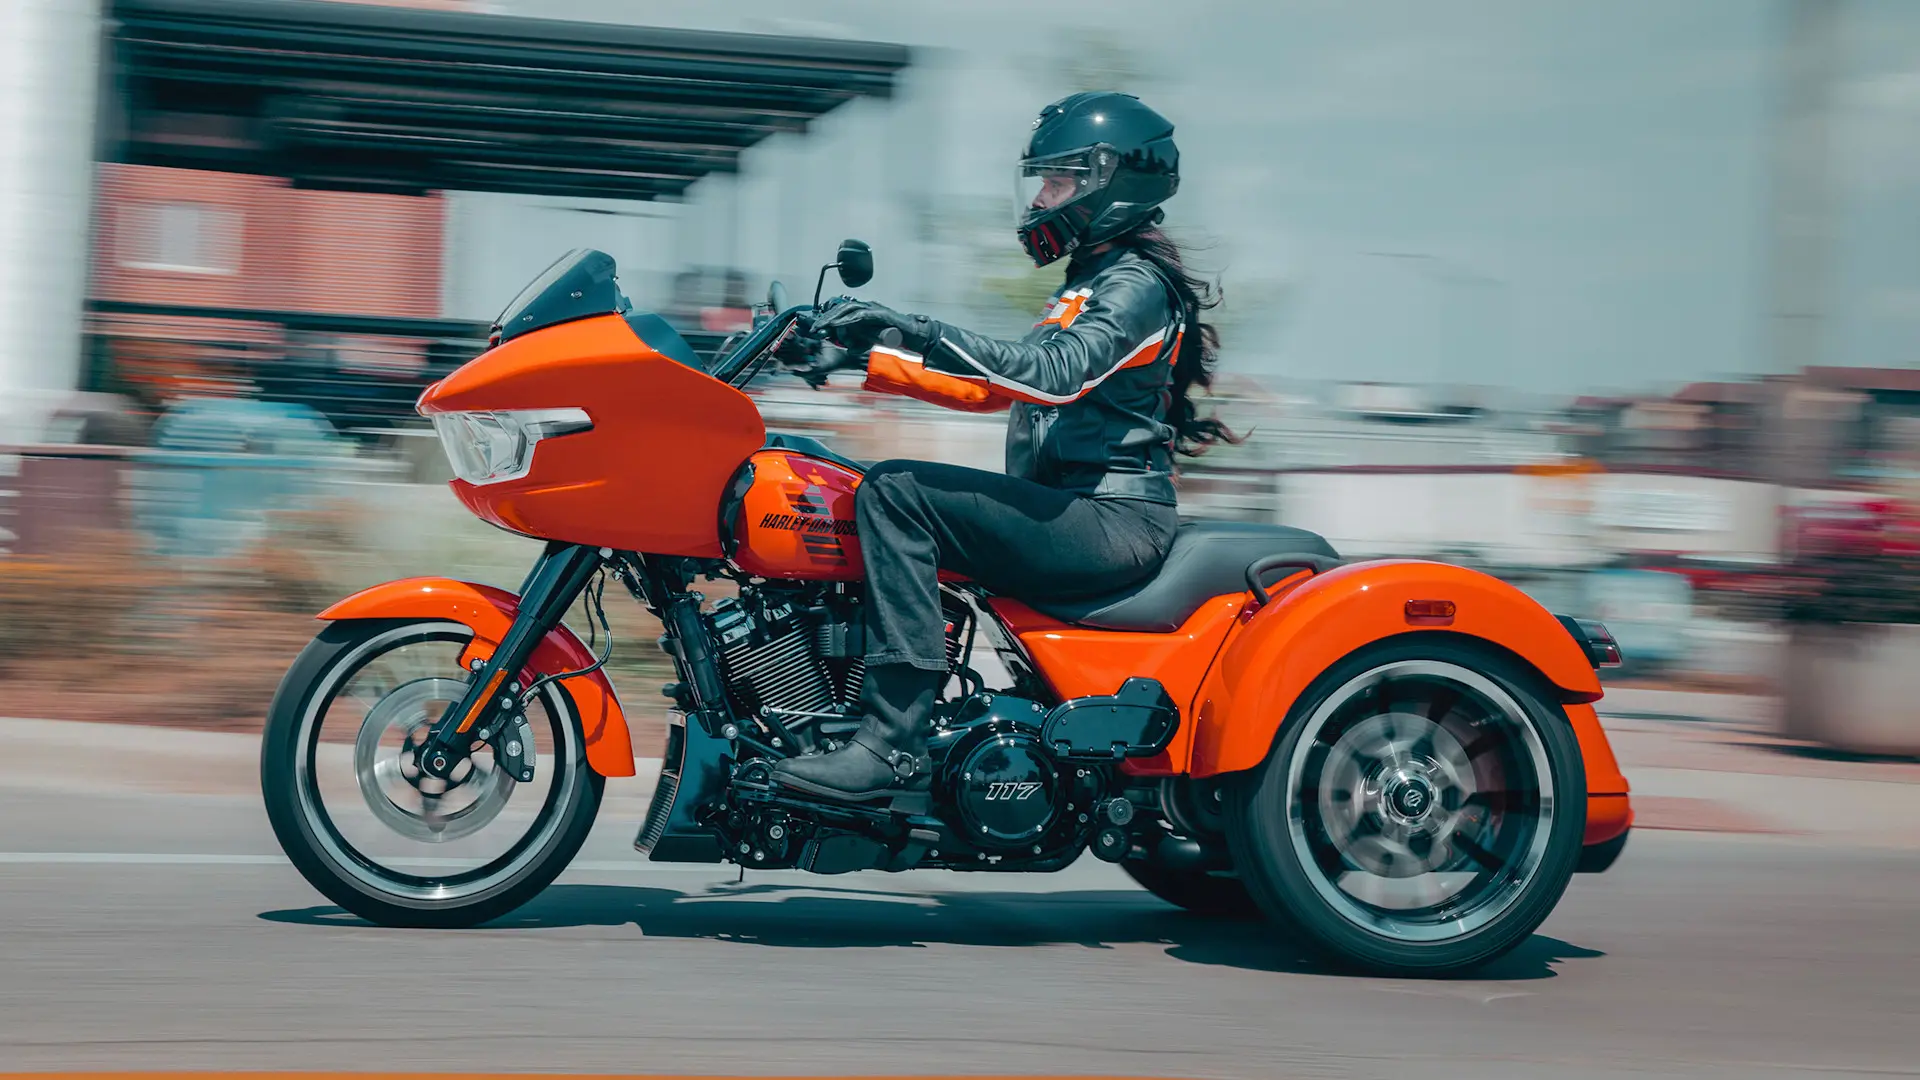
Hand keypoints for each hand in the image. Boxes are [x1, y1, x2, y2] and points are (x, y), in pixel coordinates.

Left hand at [808, 299, 937, 354]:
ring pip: (849, 308)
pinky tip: (839, 325)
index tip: (816, 327)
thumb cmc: (894, 337)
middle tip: (815, 327)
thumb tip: (847, 346)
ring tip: (823, 325)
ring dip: (834, 317)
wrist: (914, 336)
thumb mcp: (871, 339)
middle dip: (827, 317)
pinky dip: (848, 320)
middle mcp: (867, 307)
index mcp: (864, 311)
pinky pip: (860, 315)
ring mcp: (874, 309)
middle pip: (842, 307)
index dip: (828, 317)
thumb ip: (860, 340)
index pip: (842, 311)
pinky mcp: (880, 314)